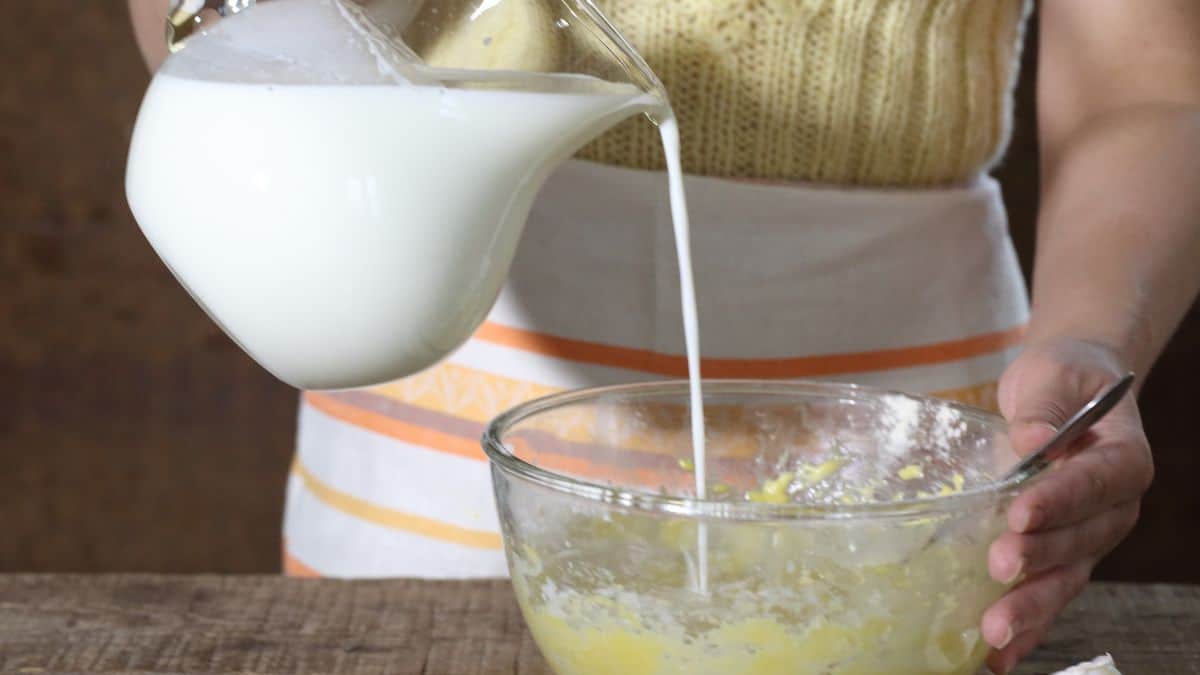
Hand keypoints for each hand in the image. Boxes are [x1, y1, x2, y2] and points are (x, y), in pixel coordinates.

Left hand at [982, 338, 1153, 672]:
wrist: (1071, 390)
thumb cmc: (1062, 378)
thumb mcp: (1052, 374)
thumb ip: (1043, 406)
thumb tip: (1035, 435)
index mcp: (1123, 459)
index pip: (1097, 482)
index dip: (1061, 499)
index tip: (1021, 512)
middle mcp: (1114, 507)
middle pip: (1082, 540)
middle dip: (1040, 558)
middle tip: (1000, 567)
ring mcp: (1090, 538)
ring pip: (1066, 578)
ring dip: (1031, 607)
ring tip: (994, 631)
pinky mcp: (1062, 555)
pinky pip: (1048, 592)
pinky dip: (1026, 625)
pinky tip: (996, 653)